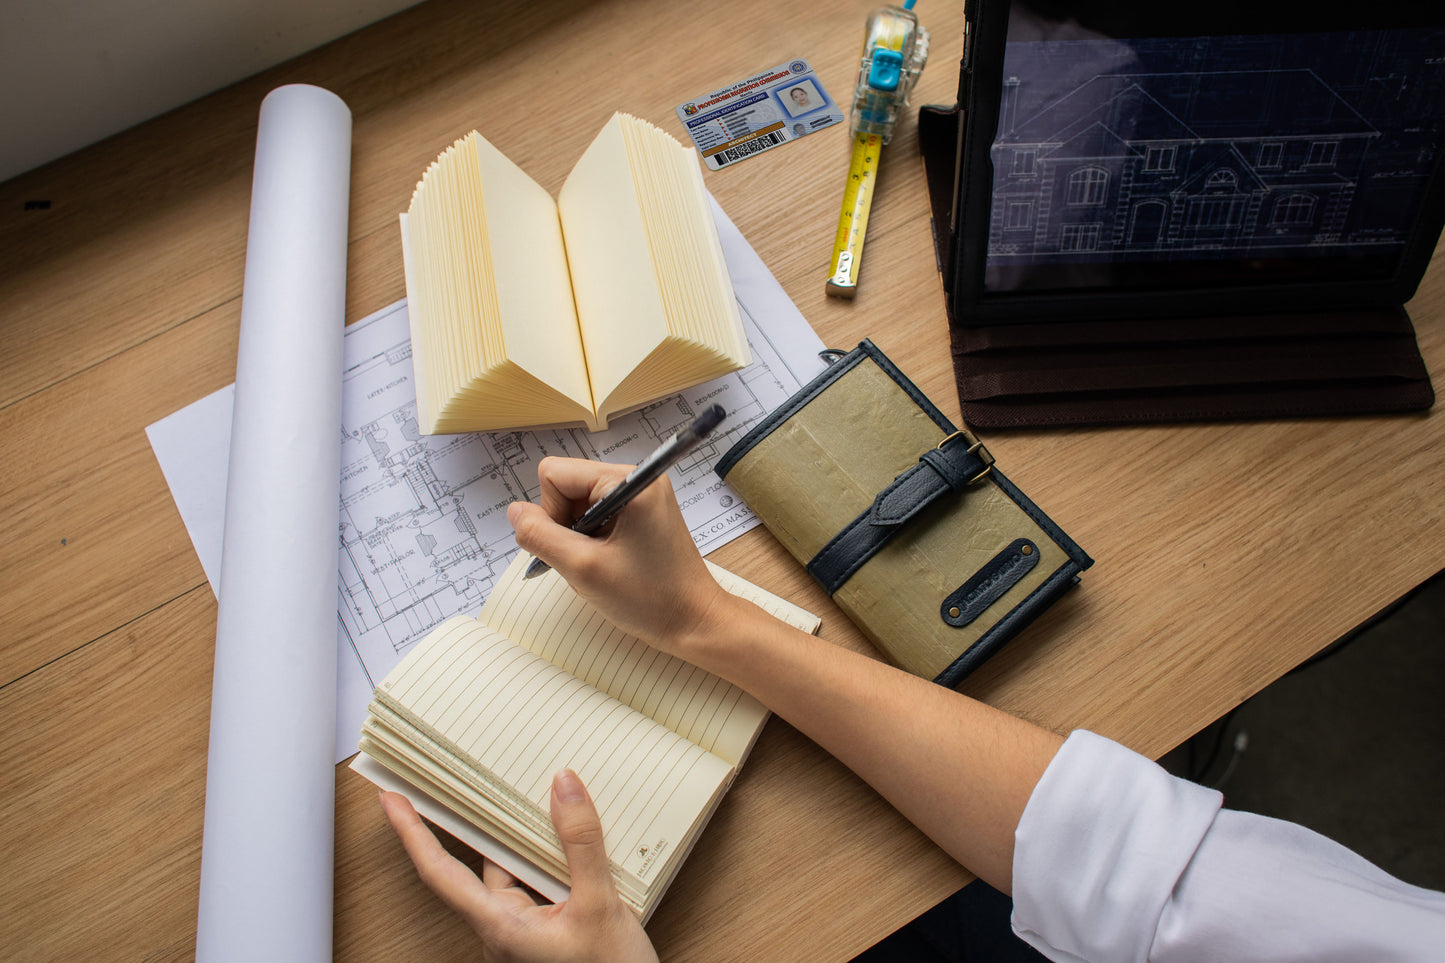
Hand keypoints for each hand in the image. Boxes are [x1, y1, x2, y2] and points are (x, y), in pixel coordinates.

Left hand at [379, 769, 657, 962]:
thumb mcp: (600, 905)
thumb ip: (580, 844)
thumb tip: (563, 787)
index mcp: (500, 927)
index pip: (440, 873)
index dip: (411, 834)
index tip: (391, 801)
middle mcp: (502, 930)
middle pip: (479, 866)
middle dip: (476, 824)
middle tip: (463, 782)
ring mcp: (522, 934)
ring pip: (511, 874)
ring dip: (523, 841)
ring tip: (540, 801)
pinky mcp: (543, 933)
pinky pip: (534, 887)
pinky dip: (545, 860)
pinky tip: (567, 840)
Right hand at [507, 457, 729, 656]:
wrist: (694, 622)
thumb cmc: (650, 599)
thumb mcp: (583, 568)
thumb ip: (540, 536)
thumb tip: (515, 512)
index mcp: (629, 481)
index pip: (555, 474)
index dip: (550, 512)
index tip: (574, 547)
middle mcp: (637, 479)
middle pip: (567, 486)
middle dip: (566, 526)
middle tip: (589, 560)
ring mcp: (642, 495)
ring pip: (578, 504)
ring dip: (579, 537)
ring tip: (602, 564)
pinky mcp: (642, 513)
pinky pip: (597, 516)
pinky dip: (592, 541)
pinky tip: (609, 564)